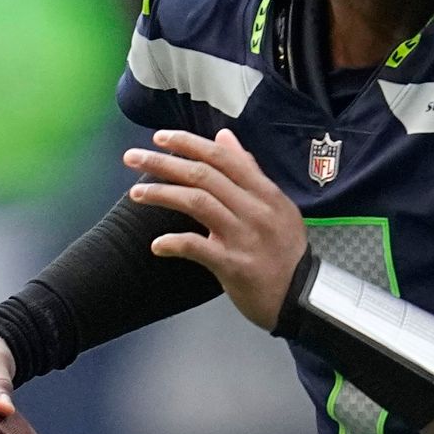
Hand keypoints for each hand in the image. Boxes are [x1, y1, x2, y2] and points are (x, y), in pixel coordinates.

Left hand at [125, 128, 306, 329]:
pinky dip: (174, 243)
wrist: (301, 296)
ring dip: (162, 194)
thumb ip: (249, 171)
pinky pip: (197, 247)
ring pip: (197, 203)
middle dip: (163, 163)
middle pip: (203, 176)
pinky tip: (156, 244)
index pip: (223, 158)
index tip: (160, 138)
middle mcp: (256, 210)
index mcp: (265, 193)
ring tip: (136, 193)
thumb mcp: (276, 205)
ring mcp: (245, 237)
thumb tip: (224, 136)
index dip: (189, 144)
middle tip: (133, 158)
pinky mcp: (234, 265)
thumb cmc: (284, 250)